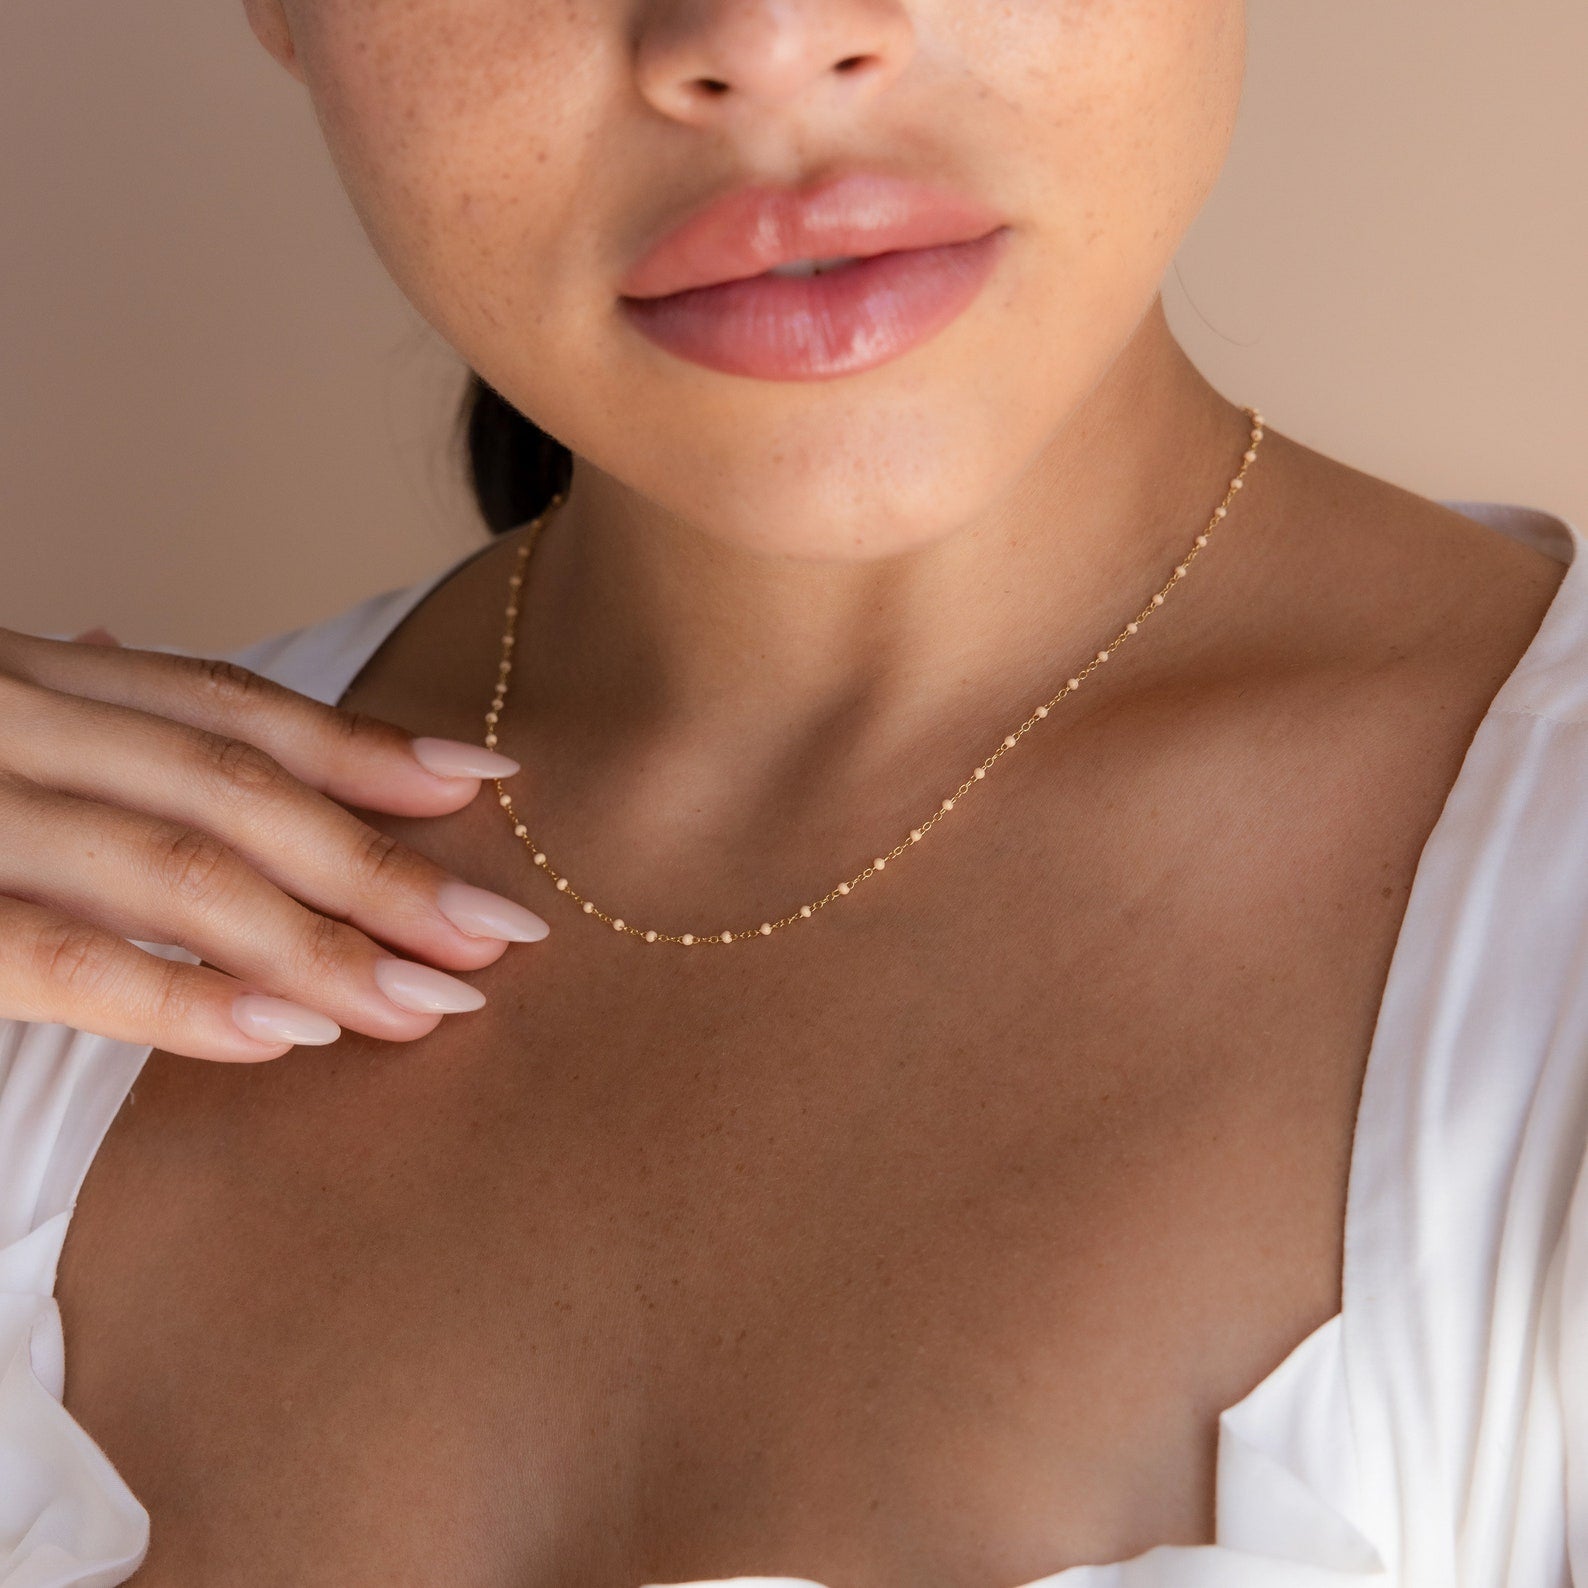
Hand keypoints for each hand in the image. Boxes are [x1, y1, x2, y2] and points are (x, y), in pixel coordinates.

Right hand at [0, 624, 548, 1060]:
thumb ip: (55, 711)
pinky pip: (69, 960)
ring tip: (424, 1002)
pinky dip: (185, 999)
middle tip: (494, 931)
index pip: (230, 707)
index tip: (487, 781)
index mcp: (37, 680)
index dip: (365, 747)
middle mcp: (15, 725)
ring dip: (322, 943)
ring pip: (182, 870)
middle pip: (239, 790)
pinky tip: (291, 1033)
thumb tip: (109, 635)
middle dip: (378, 867)